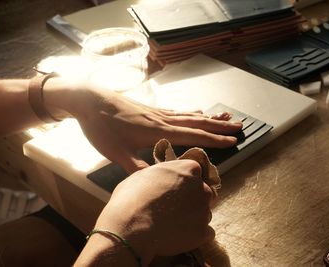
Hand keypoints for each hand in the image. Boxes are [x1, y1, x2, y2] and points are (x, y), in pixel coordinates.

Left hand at [44, 79, 241, 172]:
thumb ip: (136, 167)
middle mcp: (162, 120)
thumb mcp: (115, 152)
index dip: (214, 140)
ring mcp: (158, 113)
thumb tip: (158, 181)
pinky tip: (198, 111)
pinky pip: (179, 112)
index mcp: (157, 131)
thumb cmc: (100, 127)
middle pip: (197, 122)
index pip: (192, 136)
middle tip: (240, 126)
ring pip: (190, 115)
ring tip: (227, 117)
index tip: (233, 141)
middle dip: (220, 126)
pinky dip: (193, 113)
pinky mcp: (152, 110)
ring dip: (210, 117)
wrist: (88, 100)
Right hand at [88, 160, 214, 264]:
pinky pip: (205, 233)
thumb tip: (159, 179)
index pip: (195, 173)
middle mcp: (202, 187)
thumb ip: (159, 175)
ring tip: (171, 225)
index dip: (184, 182)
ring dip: (193, 218)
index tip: (173, 190)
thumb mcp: (141, 176)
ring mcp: (204, 211)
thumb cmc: (130, 199)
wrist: (130, 229)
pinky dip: (194, 236)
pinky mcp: (203, 232)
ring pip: (204, 213)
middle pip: (204, 193)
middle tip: (174, 209)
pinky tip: (177, 237)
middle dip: (193, 200)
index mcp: (189, 169)